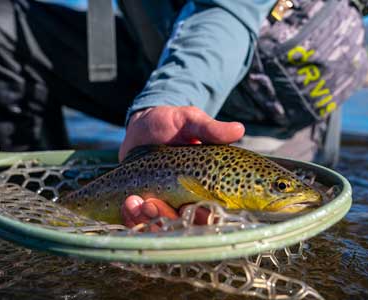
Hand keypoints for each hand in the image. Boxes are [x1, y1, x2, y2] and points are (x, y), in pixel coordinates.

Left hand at [119, 106, 244, 226]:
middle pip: (183, 224)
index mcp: (205, 186)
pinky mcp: (143, 202)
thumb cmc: (172, 123)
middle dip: (166, 218)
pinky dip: (131, 216)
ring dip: (146, 219)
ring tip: (134, 201)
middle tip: (152, 203)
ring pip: (159, 226)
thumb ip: (211, 129)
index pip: (210, 212)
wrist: (144, 123)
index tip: (189, 207)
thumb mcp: (191, 121)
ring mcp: (163, 202)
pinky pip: (138, 220)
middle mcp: (186, 199)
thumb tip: (239, 129)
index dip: (201, 216)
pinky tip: (128, 203)